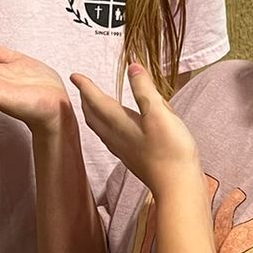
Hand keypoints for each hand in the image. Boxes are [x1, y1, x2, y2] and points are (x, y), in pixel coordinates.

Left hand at [74, 62, 200, 193]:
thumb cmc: (170, 149)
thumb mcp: (159, 113)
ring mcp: (123, 149)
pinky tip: (116, 127)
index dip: (85, 86)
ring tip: (93, 104)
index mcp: (119, 123)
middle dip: (86, 99)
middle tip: (82, 87)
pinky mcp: (132, 157)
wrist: (177, 186)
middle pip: (93, 115)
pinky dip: (106, 125)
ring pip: (100, 127)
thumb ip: (144, 89)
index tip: (75, 75)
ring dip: (93, 113)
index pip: (96, 100)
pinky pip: (110, 137)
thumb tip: (132, 67)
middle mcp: (115, 136)